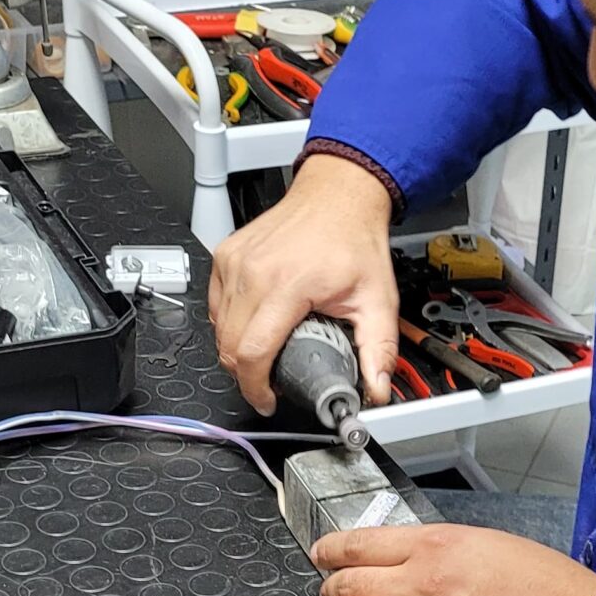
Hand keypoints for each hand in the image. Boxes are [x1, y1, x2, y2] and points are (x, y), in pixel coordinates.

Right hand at [209, 156, 399, 416]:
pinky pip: (216, 305)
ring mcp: (234, 261)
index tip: (267, 400)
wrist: (338, 195)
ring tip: (266, 353)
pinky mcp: (225, 256)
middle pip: (229, 346)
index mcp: (286, 284)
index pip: (252, 352)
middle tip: (269, 382)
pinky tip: (254, 324)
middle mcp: (252, 271)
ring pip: (218, 328)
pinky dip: (229, 324)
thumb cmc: (352, 237)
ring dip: (237, 350)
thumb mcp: (377, 300)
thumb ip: (379, 350)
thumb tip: (376, 389)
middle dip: (246, 375)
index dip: (255, 387)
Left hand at [314, 522, 595, 595]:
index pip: (356, 544)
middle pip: (344, 585)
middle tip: (334, 590)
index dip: (329, 551)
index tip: (323, 555)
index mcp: (435, 545)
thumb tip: (397, 555)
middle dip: (330, 588)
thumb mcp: (486, 541)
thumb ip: (435, 546)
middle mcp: (422, 584)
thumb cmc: (542, 585)